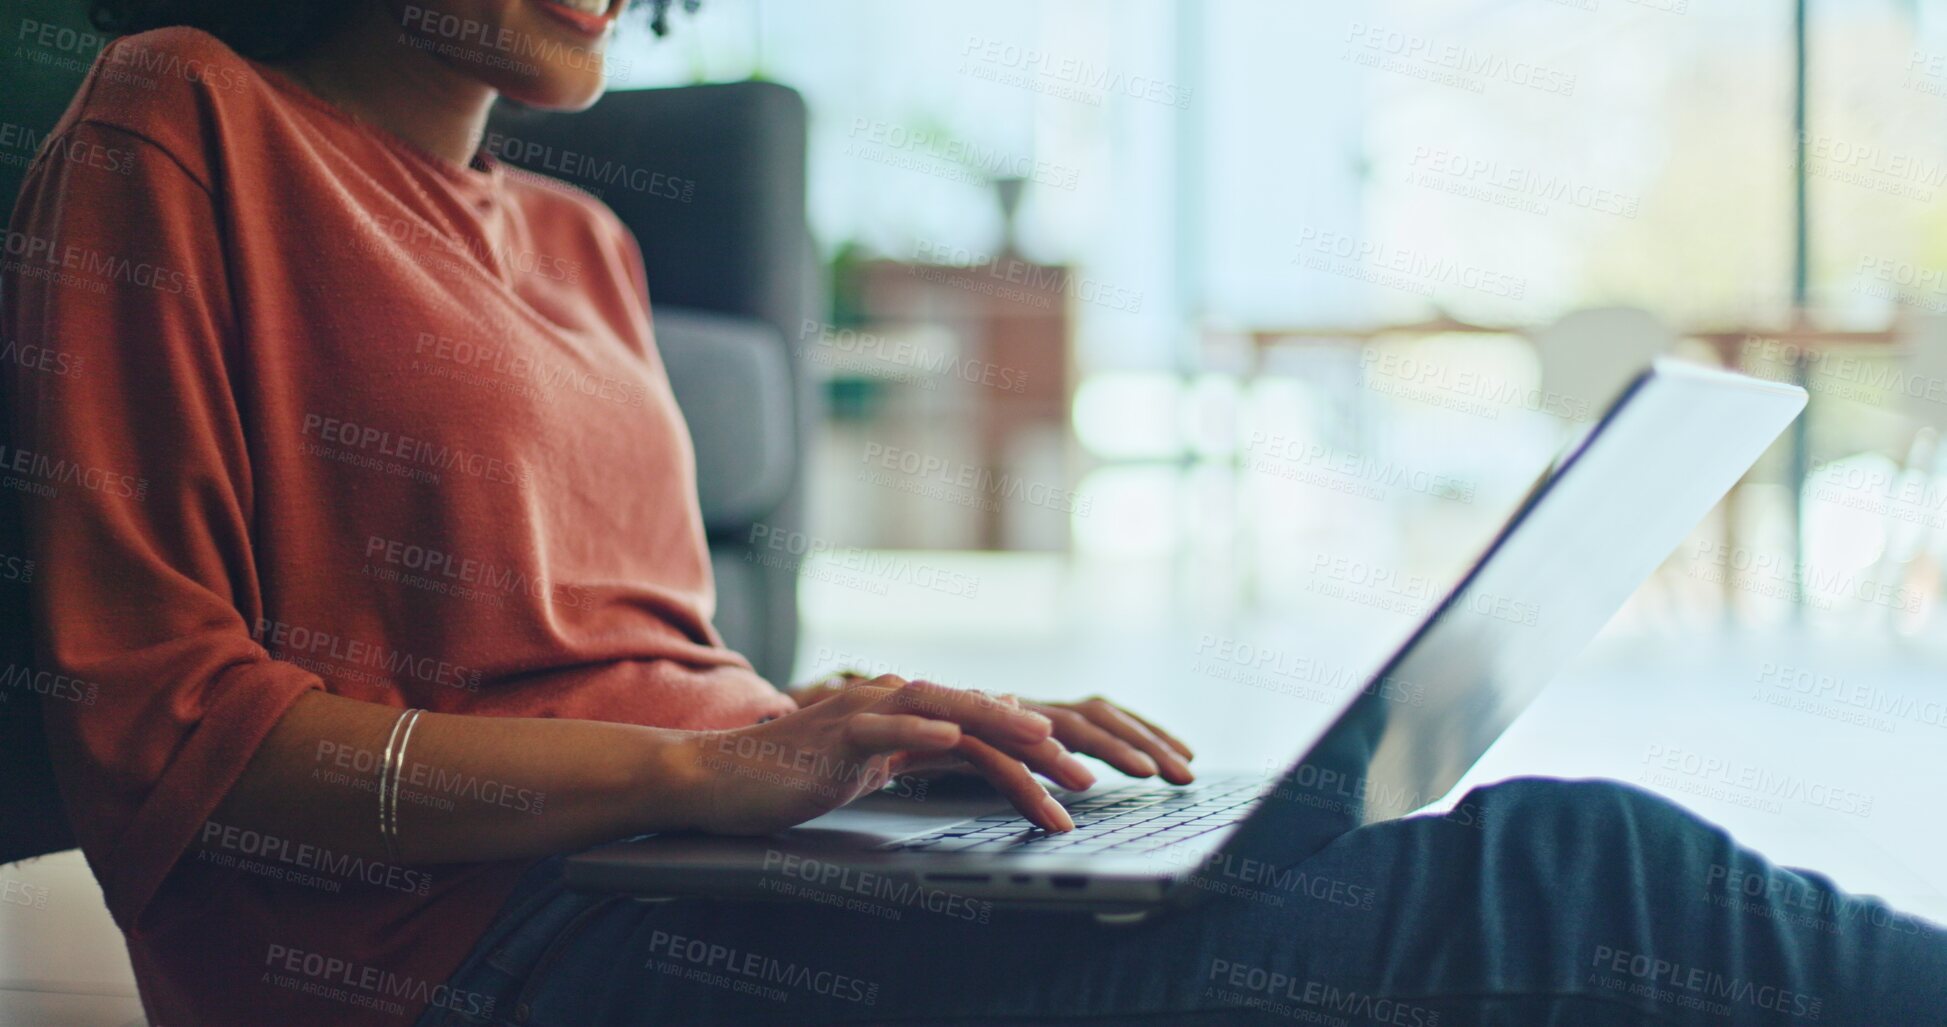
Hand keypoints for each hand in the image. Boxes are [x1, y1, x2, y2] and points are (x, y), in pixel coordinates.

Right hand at [795, 675, 1194, 785]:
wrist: (725, 777)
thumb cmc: (797, 776)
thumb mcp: (874, 766)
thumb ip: (919, 753)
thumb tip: (967, 753)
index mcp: (914, 710)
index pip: (995, 725)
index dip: (1046, 749)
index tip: (1092, 779)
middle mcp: (901, 699)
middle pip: (991, 714)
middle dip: (1050, 747)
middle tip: (1100, 779)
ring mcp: (871, 711)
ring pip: (955, 715)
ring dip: (1010, 738)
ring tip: (1057, 764)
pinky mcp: (840, 732)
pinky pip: (891, 726)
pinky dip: (925, 730)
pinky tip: (959, 739)